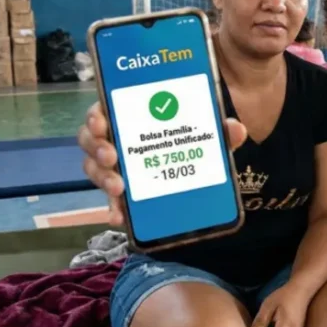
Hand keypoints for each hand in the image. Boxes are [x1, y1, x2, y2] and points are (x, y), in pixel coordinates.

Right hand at [78, 102, 247, 225]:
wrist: (196, 168)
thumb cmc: (191, 138)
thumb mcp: (207, 133)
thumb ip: (219, 130)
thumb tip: (235, 129)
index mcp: (130, 115)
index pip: (103, 108)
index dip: (96, 115)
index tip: (101, 122)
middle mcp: (116, 138)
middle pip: (91, 140)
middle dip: (97, 148)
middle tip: (112, 157)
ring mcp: (115, 166)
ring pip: (95, 169)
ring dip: (103, 178)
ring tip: (119, 188)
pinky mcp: (122, 191)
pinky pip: (110, 199)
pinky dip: (113, 209)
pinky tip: (119, 218)